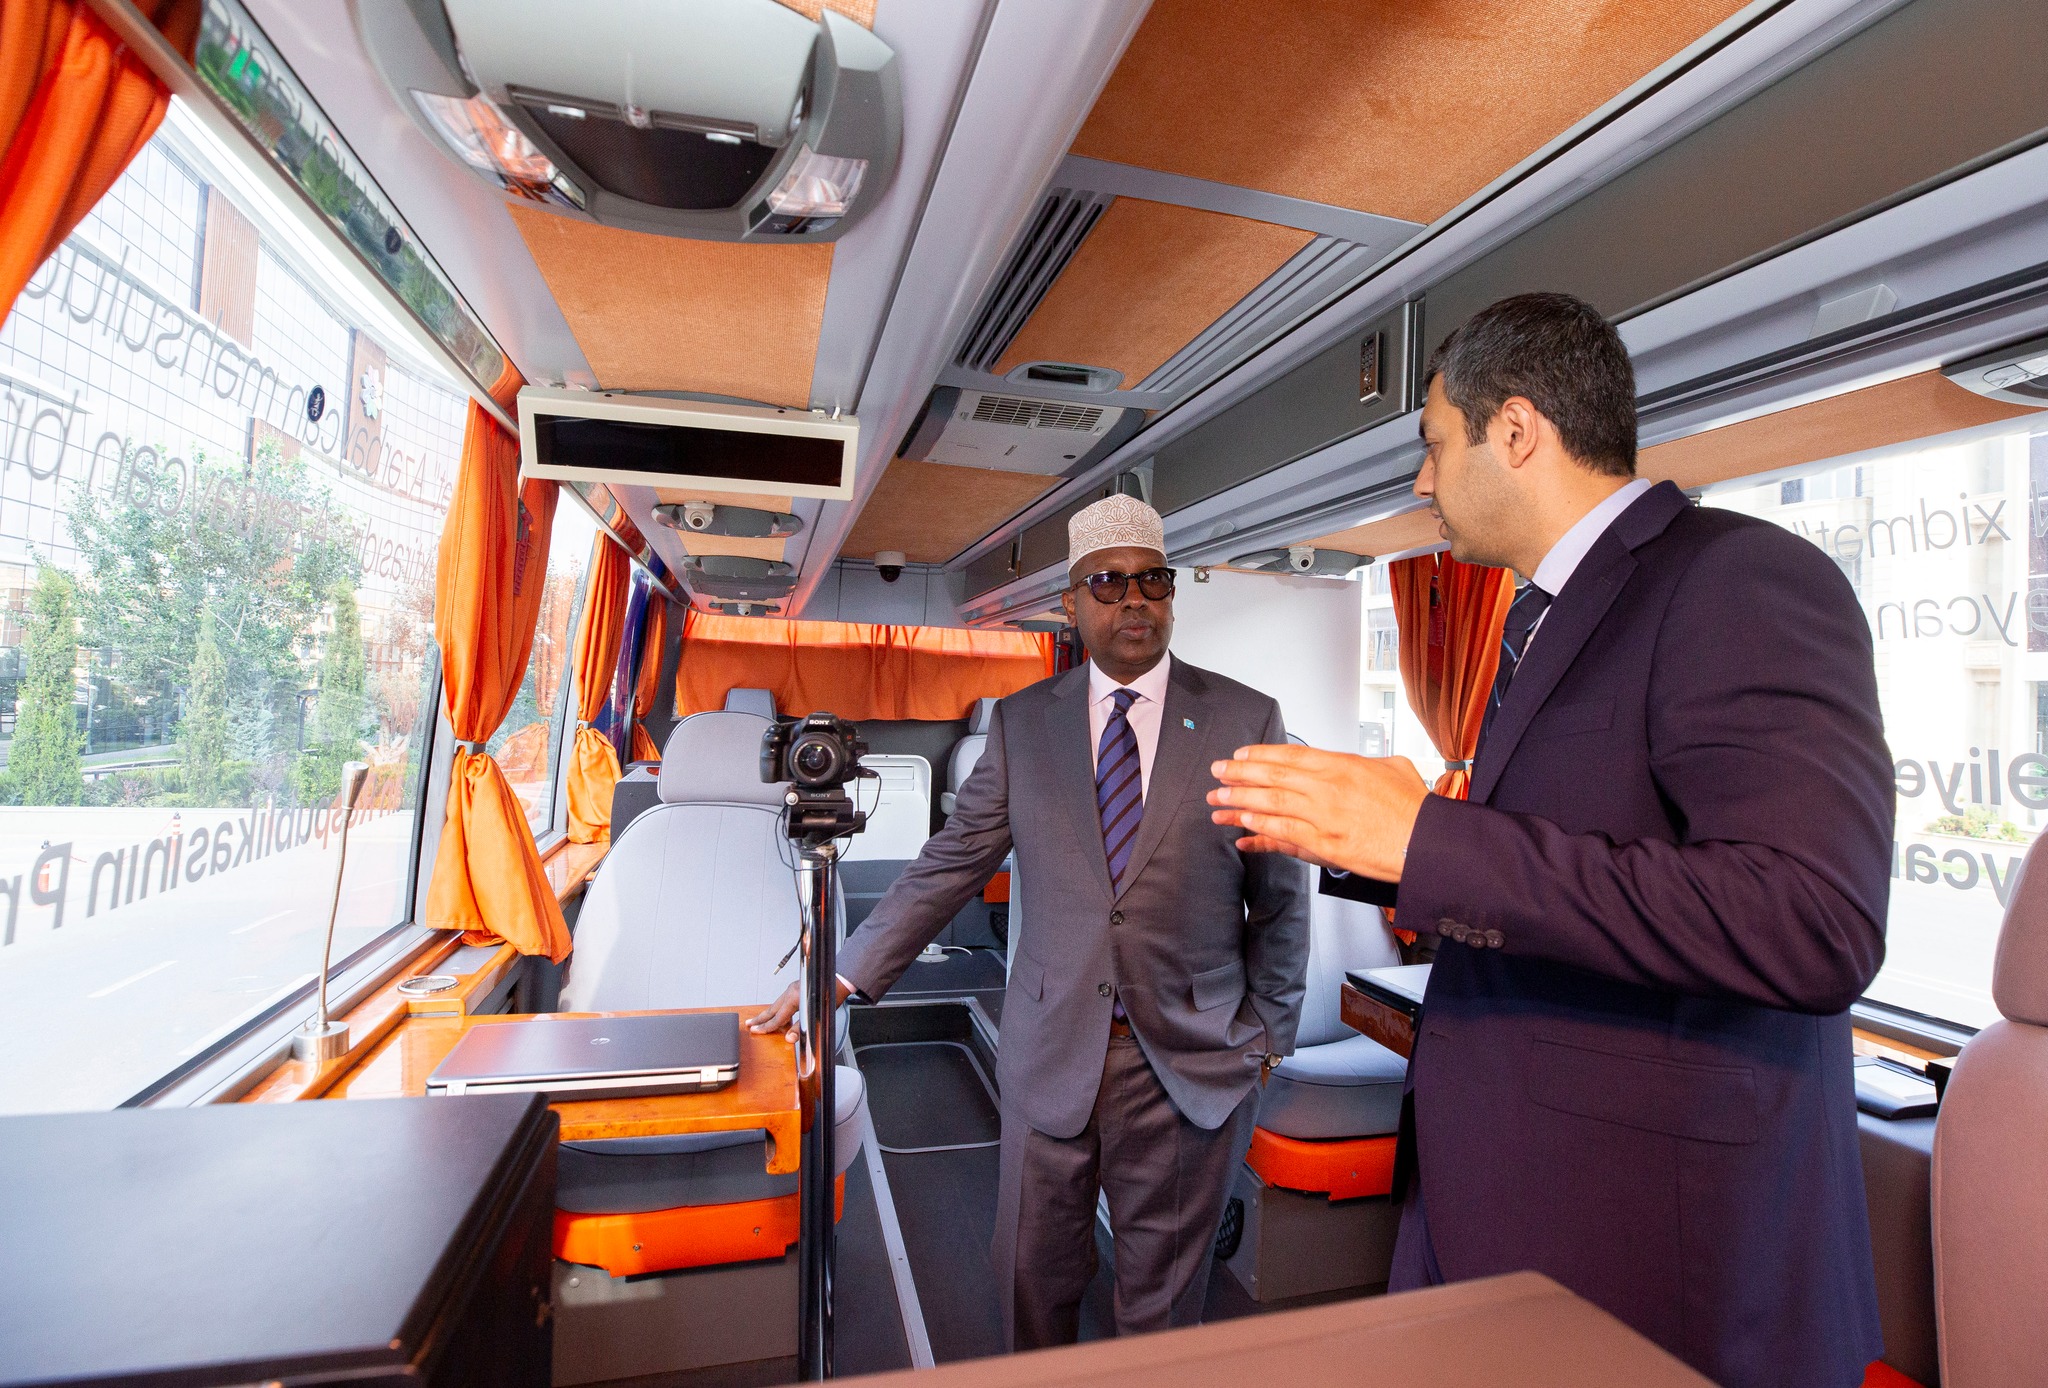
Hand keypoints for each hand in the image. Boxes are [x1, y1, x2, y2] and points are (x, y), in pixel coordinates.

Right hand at [747, 977, 853, 1034]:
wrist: (840, 982)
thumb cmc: (830, 997)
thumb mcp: (815, 1016)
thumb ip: (800, 1029)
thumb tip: (789, 1038)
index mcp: (793, 998)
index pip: (776, 1018)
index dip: (766, 1027)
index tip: (756, 1031)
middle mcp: (791, 991)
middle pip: (772, 1009)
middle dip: (760, 1018)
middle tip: (749, 1024)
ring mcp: (793, 988)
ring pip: (776, 1003)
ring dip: (768, 1013)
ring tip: (759, 1020)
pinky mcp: (797, 987)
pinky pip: (783, 999)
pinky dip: (777, 1007)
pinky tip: (776, 1012)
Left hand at [1207, 745, 1429, 880]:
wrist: (1428, 841)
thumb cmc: (1415, 809)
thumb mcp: (1393, 767)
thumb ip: (1366, 763)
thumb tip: (1355, 762)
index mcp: (1341, 765)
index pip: (1289, 754)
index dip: (1259, 754)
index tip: (1240, 755)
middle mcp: (1326, 788)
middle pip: (1271, 776)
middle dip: (1238, 775)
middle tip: (1217, 774)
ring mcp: (1323, 817)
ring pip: (1270, 805)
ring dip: (1239, 804)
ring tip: (1218, 803)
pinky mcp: (1324, 845)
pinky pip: (1283, 836)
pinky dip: (1260, 834)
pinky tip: (1242, 833)